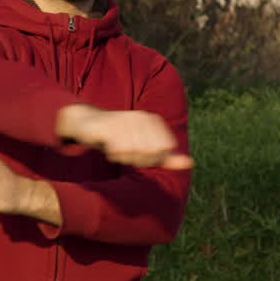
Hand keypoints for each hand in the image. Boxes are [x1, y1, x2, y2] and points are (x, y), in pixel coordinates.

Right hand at [56, 104, 193, 169]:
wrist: (89, 124)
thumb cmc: (120, 137)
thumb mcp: (146, 147)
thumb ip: (167, 157)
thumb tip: (190, 163)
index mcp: (153, 120)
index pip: (164, 150)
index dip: (152, 159)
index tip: (139, 154)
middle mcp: (141, 117)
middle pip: (150, 153)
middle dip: (138, 159)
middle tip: (126, 153)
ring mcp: (126, 120)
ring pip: (135, 152)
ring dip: (124, 158)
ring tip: (117, 150)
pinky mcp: (110, 125)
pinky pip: (119, 149)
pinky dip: (114, 155)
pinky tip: (109, 148)